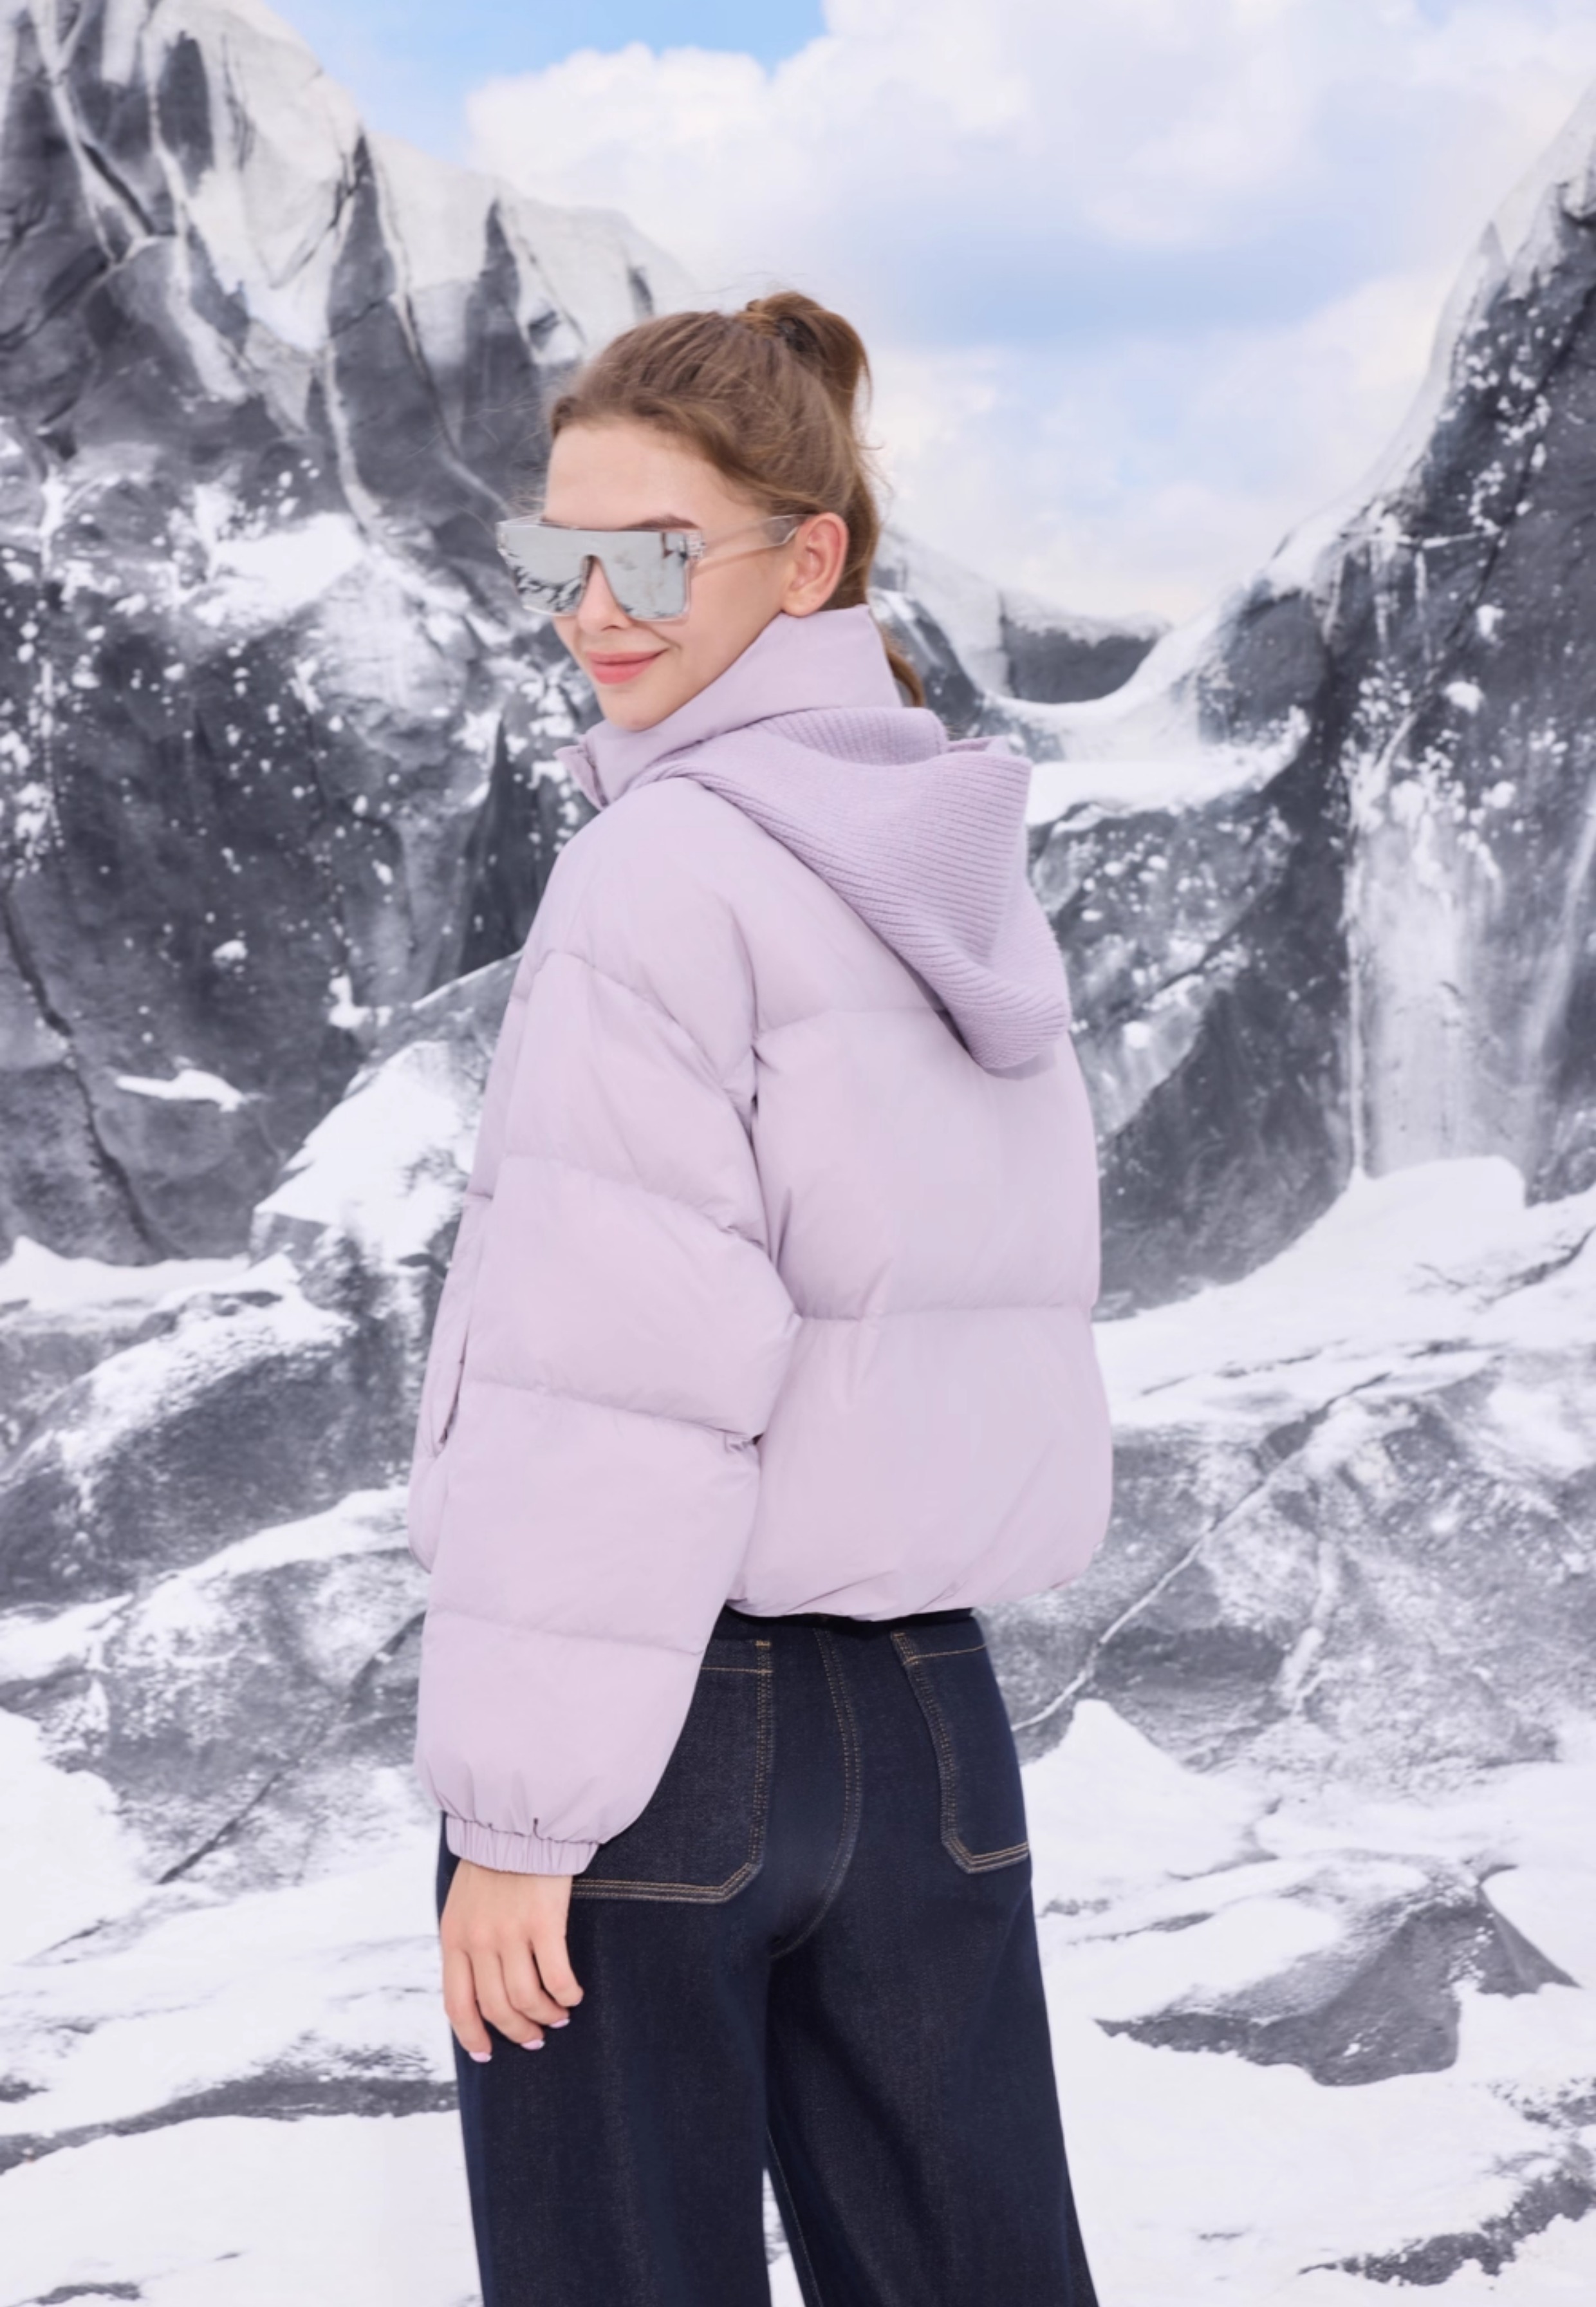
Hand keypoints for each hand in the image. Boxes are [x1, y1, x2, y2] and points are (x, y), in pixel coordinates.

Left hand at [440, 1857, 585, 2060]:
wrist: (518, 1822)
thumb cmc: (493, 1864)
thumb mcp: (462, 1905)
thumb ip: (467, 1943)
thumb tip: (477, 1988)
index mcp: (454, 1938)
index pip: (457, 2004)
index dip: (472, 2036)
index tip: (487, 2053)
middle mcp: (479, 1941)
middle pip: (497, 2008)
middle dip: (518, 2032)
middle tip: (536, 2038)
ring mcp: (511, 1932)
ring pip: (527, 1999)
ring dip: (546, 2016)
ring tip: (559, 2017)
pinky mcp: (544, 1922)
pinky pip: (557, 1977)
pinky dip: (567, 1994)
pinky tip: (575, 1994)